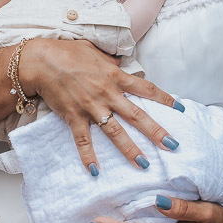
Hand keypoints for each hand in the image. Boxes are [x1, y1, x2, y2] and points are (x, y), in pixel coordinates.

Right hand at [23, 40, 176, 173]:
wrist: (41, 61)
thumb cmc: (67, 52)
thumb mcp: (95, 52)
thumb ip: (111, 63)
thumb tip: (121, 65)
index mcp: (115, 76)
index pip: (146, 89)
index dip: (165, 99)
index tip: (181, 110)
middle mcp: (107, 94)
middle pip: (137, 115)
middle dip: (156, 132)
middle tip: (172, 146)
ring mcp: (91, 107)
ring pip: (115, 132)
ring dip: (130, 149)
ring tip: (143, 164)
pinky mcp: (74, 117)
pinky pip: (83, 140)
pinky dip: (88, 156)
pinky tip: (95, 171)